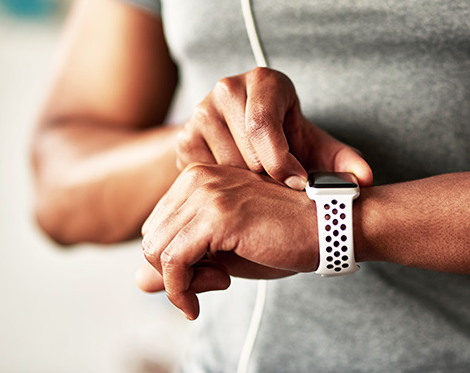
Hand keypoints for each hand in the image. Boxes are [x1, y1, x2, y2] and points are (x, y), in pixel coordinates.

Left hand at [140, 164, 317, 318]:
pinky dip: (182, 289)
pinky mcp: (218, 216)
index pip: (158, 226)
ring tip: (221, 281)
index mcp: (200, 178)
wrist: (331, 226)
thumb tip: (138, 281)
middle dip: (175, 270)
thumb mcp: (227, 252)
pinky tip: (212, 291)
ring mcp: (207, 194)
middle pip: (152, 237)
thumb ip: (183, 263)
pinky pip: (174, 262)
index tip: (211, 272)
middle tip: (217, 279)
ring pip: (156, 250)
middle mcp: (198, 178)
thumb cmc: (285, 238)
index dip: (176, 258)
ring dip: (181, 282)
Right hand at [176, 67, 372, 188]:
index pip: (264, 126)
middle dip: (267, 178)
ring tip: (259, 180)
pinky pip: (205, 176)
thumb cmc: (287, 139)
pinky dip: (225, 187)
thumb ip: (342, 162)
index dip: (281, 162)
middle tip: (279, 183)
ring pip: (225, 169)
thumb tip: (364, 180)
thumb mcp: (316, 147)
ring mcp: (199, 111)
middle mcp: (227, 88)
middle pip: (246, 152)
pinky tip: (238, 182)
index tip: (297, 183)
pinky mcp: (183, 137)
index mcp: (265, 81)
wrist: (246, 138)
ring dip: (246, 186)